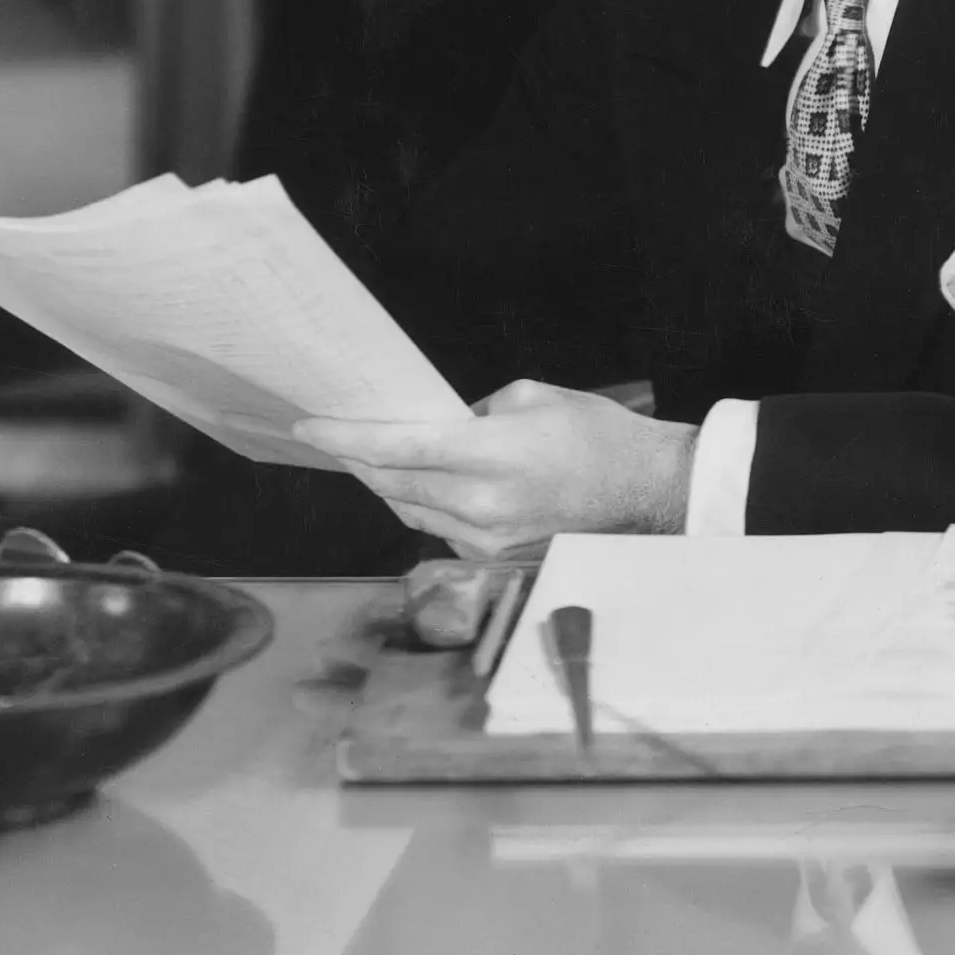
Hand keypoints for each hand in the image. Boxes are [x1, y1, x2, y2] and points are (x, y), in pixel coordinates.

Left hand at [297, 380, 698, 553]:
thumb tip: (435, 425)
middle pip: (391, 482)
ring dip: (382, 482)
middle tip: (330, 434)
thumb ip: (473, 412)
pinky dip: (419, 503)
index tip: (309, 425)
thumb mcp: (533, 397)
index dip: (346, 436)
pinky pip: (436, 528)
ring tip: (365, 455)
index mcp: (492, 454)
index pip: (398, 447)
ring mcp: (485, 538)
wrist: (645, 489)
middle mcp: (481, 504)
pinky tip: (414, 483)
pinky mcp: (491, 557)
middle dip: (356, 456)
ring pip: (407, 509)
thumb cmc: (596, 433)